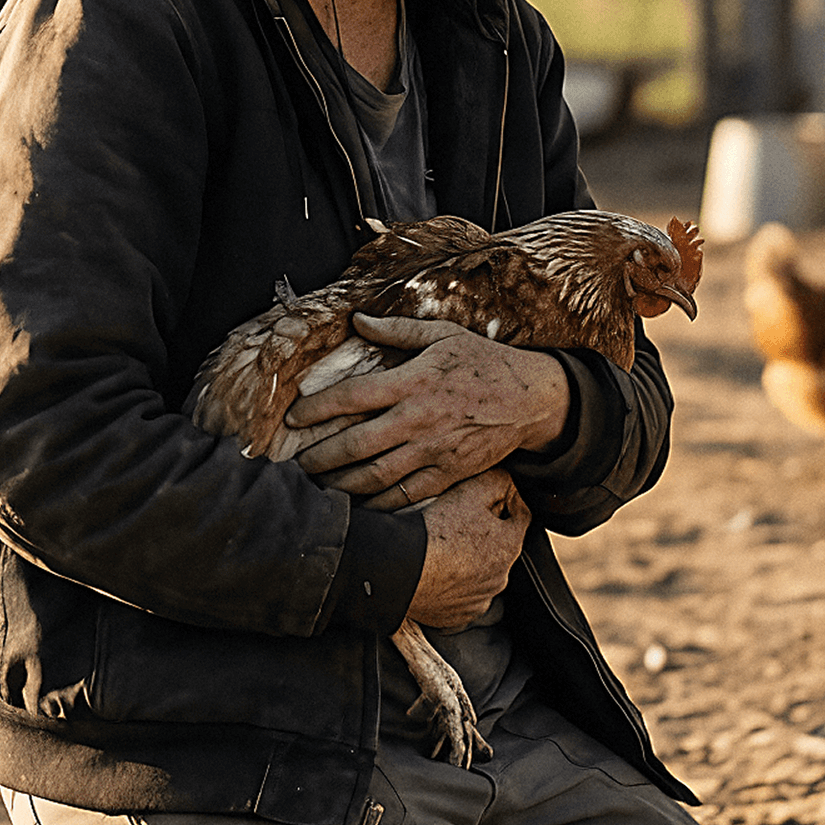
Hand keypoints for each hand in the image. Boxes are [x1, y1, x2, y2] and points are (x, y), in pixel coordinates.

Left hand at [289, 315, 569, 504]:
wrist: (531, 400)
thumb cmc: (483, 363)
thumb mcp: (443, 335)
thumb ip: (396, 331)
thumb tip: (357, 320)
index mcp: (413, 382)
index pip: (352, 397)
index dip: (316, 409)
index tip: (293, 418)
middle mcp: (419, 420)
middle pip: (356, 445)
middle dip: (319, 458)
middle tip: (297, 464)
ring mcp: (433, 452)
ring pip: (375, 477)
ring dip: (340, 485)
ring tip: (318, 485)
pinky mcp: (447, 475)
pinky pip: (404, 497)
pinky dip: (376, 504)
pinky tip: (357, 503)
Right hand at [405, 468, 529, 628]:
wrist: (396, 569)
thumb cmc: (432, 530)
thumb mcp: (471, 489)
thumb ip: (498, 482)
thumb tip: (507, 484)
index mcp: (509, 547)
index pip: (521, 515)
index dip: (505, 499)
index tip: (486, 492)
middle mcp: (498, 579)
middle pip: (498, 546)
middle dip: (483, 531)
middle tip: (456, 516)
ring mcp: (476, 601)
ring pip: (478, 574)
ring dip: (466, 560)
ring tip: (440, 545)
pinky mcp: (453, 617)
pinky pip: (457, 597)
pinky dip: (449, 584)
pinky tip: (432, 570)